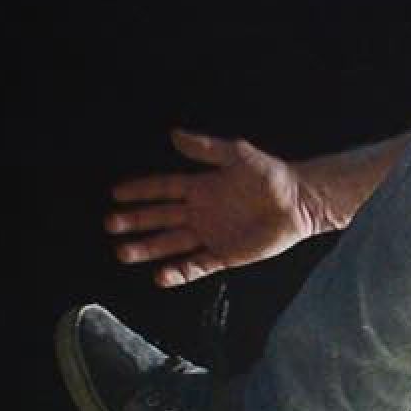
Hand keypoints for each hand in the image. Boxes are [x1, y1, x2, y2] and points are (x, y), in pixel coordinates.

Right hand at [103, 127, 316, 288]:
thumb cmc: (270, 175)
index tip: (115, 194)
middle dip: (136, 222)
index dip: (140, 191)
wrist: (299, 201)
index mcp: (200, 188)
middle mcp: (200, 213)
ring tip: (124, 252)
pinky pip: (198, 265)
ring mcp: (211, 235)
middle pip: (160, 219)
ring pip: (172, 244)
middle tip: (111, 225)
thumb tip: (174, 134)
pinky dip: (180, 271)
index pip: (162, 189)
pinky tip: (161, 275)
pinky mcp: (226, 255)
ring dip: (149, 249)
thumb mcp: (237, 154)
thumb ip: (206, 148)